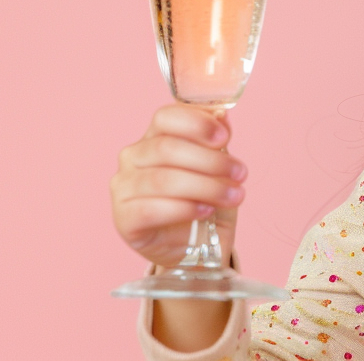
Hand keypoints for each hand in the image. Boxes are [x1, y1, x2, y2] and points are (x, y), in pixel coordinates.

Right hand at [111, 104, 246, 268]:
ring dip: (206, 187)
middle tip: (240, 173)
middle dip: (210, 160)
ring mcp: (124, 188)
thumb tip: (222, 116)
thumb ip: (216, 141)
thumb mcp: (217, 167)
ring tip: (234, 196)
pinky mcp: (124, 219)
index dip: (196, 124)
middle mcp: (132, 157)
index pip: (165, 117)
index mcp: (153, 137)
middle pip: (166, 148)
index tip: (225, 137)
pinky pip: (151, 209)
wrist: (199, 247)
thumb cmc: (205, 199)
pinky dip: (184, 208)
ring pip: (163, 179)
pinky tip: (206, 211)